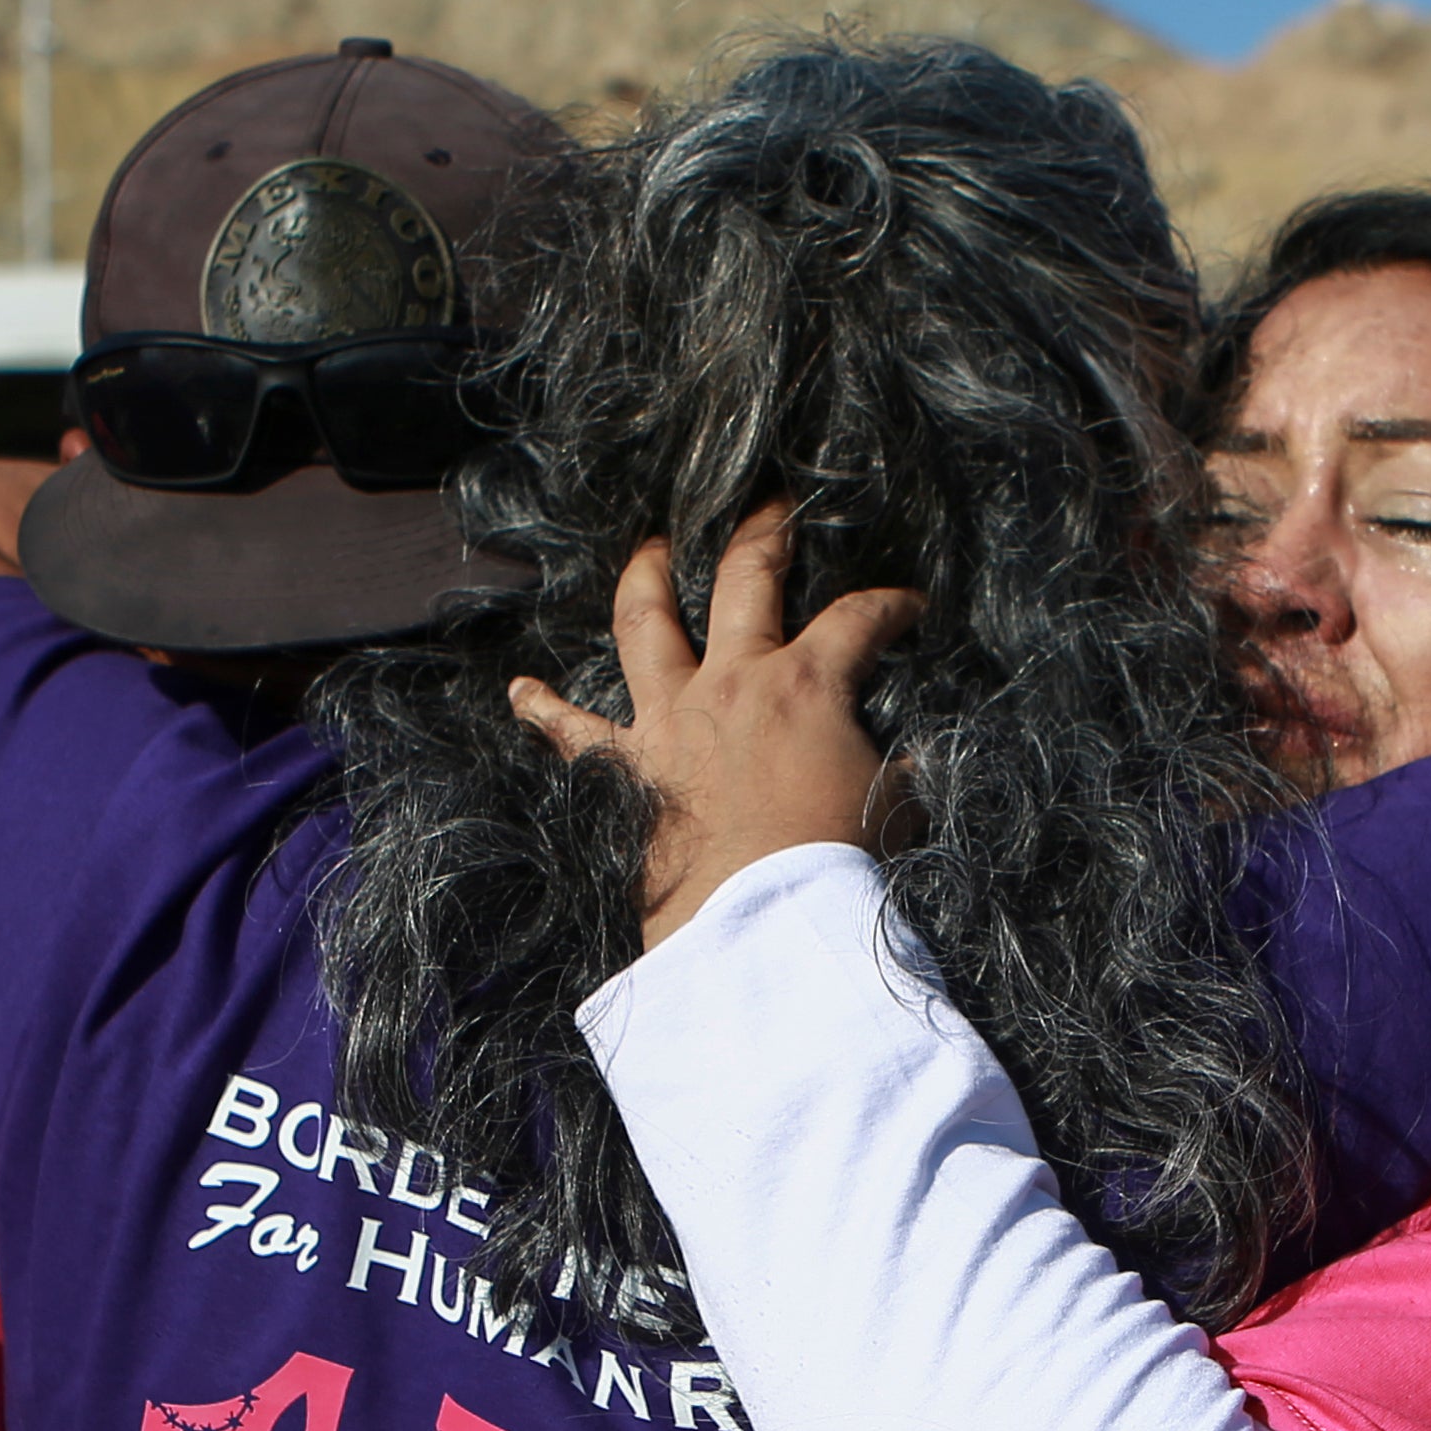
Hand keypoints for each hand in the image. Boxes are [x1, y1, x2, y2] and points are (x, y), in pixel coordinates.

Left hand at [510, 508, 924, 950]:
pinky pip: (571, 732)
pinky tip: (519, 689)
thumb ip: (901, 774)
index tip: (910, 606)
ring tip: (651, 549)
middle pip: (746, 579)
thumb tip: (911, 763)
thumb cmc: (833, 866)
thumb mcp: (893, 811)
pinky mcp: (626, 770)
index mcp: (808, 684)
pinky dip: (542, 709)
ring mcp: (671, 720)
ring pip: (646, 623)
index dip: (891, 606)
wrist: (759, 924)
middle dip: (764, 533)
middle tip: (772, 507)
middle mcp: (733, 682)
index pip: (859, 619)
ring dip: (646, 577)